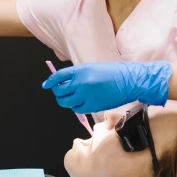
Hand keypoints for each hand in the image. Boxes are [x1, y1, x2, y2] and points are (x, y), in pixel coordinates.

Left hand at [42, 61, 172, 112]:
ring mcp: (86, 95)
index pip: (58, 76)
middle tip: (60, 92)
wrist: (129, 80)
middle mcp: (81, 83)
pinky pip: (77, 109)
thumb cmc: (113, 72)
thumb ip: (79, 74)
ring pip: (66, 102)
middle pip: (60, 91)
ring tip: (70, 98)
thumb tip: (66, 81)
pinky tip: (80, 103)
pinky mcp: (93, 106)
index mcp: (81, 70)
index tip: (46, 85)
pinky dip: (76, 107)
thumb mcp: (93, 68)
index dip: (50, 81)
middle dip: (57, 93)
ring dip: (65, 101)